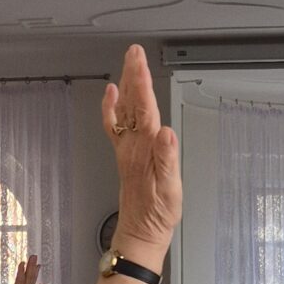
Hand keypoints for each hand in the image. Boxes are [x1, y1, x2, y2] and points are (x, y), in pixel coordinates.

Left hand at [104, 45, 181, 262]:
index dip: (143, 83)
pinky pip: (115, 125)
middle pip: (133, 103)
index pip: (144, 109)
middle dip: (133, 75)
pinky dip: (113, 107)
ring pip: (125, 110)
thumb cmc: (157, 214)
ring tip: (129, 62)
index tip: (140, 61)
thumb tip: (166, 133)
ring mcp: (127, 149)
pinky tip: (113, 94)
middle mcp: (133, 146)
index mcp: (145, 150)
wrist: (141, 233)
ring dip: (127, 84)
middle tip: (134, 51)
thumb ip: (167, 160)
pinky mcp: (125, 155)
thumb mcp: (170, 190)